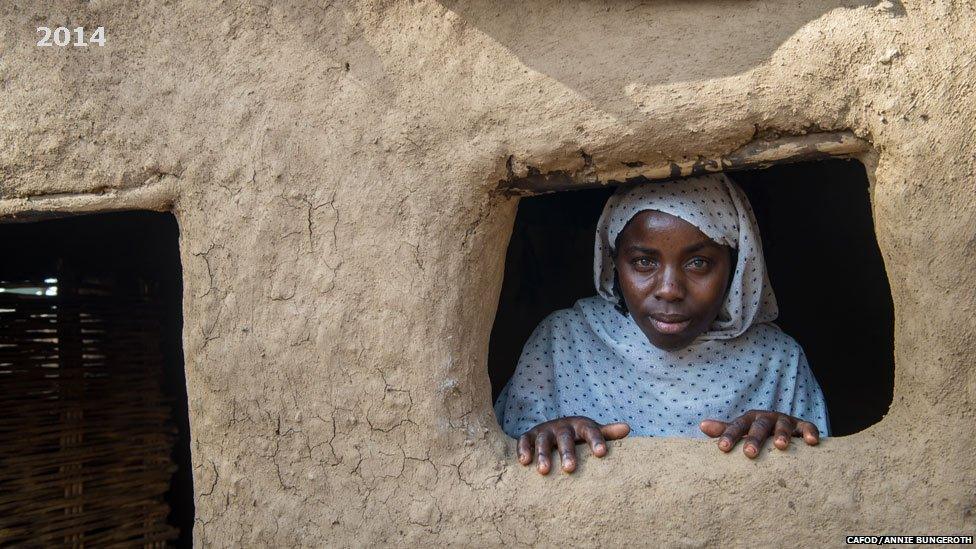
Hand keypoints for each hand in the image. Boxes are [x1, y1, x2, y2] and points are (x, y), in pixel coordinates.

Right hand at [517, 416, 629, 474]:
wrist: (554, 428)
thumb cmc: (579, 436)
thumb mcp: (592, 432)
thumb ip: (608, 433)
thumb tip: (627, 428)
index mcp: (580, 425)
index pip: (590, 431)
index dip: (596, 441)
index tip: (601, 454)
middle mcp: (562, 426)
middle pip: (565, 437)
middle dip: (567, 452)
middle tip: (570, 469)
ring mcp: (544, 430)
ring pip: (543, 440)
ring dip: (543, 454)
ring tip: (544, 471)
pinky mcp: (529, 435)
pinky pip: (524, 440)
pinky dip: (523, 449)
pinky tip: (524, 462)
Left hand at [699, 410, 819, 458]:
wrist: (783, 425)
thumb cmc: (756, 431)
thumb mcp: (741, 429)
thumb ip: (724, 429)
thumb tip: (702, 426)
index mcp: (749, 419)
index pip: (737, 426)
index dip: (729, 436)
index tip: (722, 448)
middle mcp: (767, 418)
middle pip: (759, 426)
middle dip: (754, 438)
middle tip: (749, 453)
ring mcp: (785, 421)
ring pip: (783, 425)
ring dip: (782, 434)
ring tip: (780, 446)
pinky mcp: (802, 426)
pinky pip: (808, 427)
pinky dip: (810, 433)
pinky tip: (812, 442)